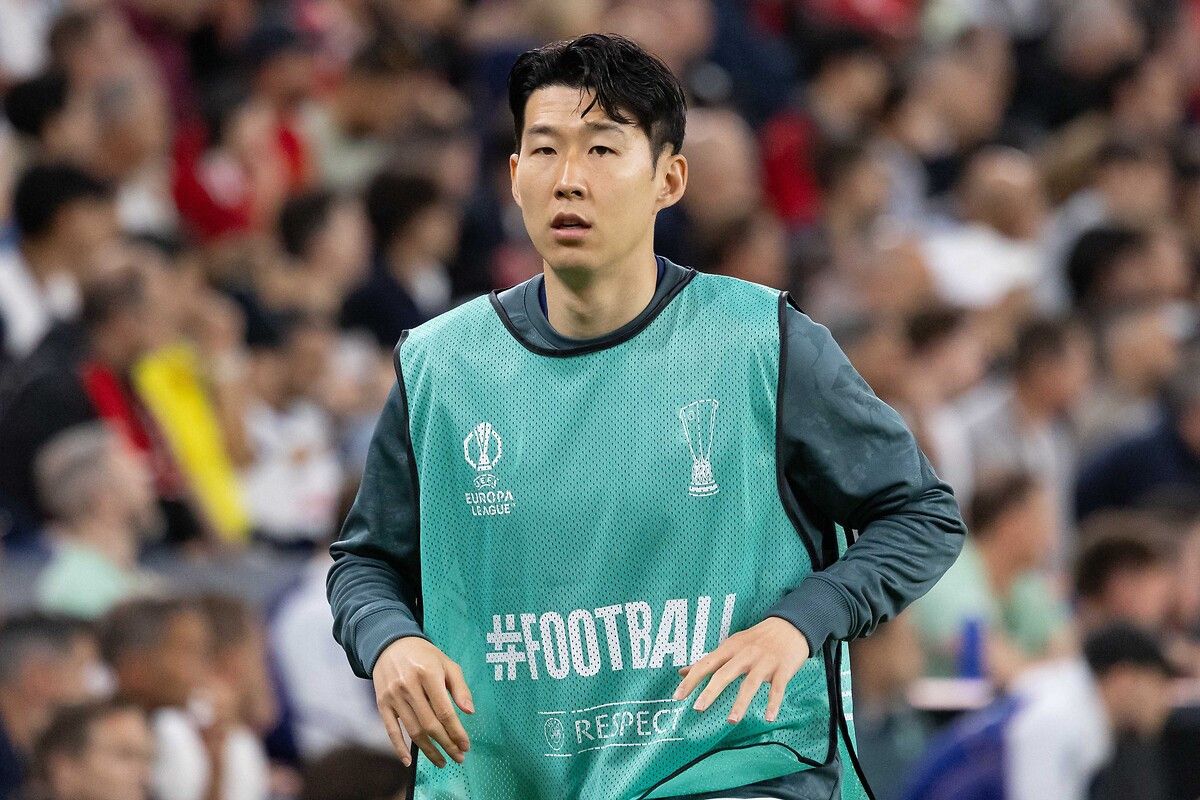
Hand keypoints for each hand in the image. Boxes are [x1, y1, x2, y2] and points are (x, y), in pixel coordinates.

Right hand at [373, 637, 474, 767]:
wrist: (390, 644)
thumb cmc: (424, 656)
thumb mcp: (447, 663)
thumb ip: (460, 687)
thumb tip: (470, 712)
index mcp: (428, 674)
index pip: (444, 711)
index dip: (456, 731)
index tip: (466, 745)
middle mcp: (409, 686)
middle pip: (430, 724)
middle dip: (446, 744)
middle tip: (459, 758)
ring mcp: (393, 696)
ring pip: (413, 730)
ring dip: (429, 750)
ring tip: (442, 761)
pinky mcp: (382, 703)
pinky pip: (391, 730)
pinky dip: (399, 748)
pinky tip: (409, 762)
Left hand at [671, 617, 809, 723]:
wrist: (790, 626)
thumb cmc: (756, 639)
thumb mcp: (731, 644)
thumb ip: (709, 660)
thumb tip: (682, 672)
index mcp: (730, 648)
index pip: (706, 664)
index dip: (691, 679)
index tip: (677, 696)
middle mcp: (745, 654)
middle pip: (725, 673)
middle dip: (711, 691)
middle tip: (697, 708)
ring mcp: (764, 662)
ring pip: (750, 684)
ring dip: (741, 703)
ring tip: (731, 721)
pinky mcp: (783, 669)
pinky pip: (777, 689)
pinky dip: (773, 703)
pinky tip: (769, 718)